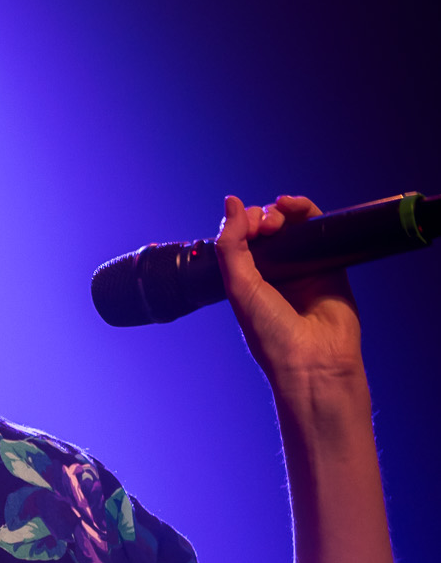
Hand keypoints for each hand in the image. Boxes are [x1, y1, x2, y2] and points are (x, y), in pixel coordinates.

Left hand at [215, 193, 363, 389]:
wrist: (313, 361)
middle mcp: (275, 275)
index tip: (244, 225)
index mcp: (249, 283)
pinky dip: (308, 213)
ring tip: (279, 214)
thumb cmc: (272, 335)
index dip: (242, 225)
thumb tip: (231, 202)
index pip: (242, 242)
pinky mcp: (330, 266)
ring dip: (284, 211)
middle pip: (268, 230)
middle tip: (264, 225)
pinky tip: (296, 206)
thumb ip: (231, 246)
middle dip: (263, 217)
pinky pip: (320, 231)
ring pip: (293, 226)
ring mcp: (303, 269)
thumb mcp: (240, 288)